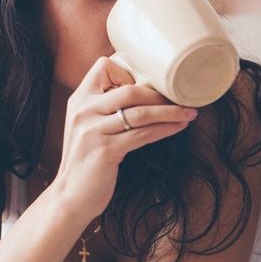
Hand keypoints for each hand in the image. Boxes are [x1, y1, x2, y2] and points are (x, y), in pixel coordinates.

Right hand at [56, 56, 197, 219]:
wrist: (70, 196)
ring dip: (170, 112)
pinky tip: (179, 127)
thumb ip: (105, 108)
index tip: (150, 84)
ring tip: (190, 113)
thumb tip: (144, 92)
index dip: (130, 71)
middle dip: (161, 94)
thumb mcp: (88, 126)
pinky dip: (165, 129)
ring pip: (141, 112)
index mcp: (79, 99)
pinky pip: (143, 134)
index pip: (104, 66)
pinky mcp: (106, 150)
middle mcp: (84, 111)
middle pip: (130, 89)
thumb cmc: (87, 161)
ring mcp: (93, 130)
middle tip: (182, 99)